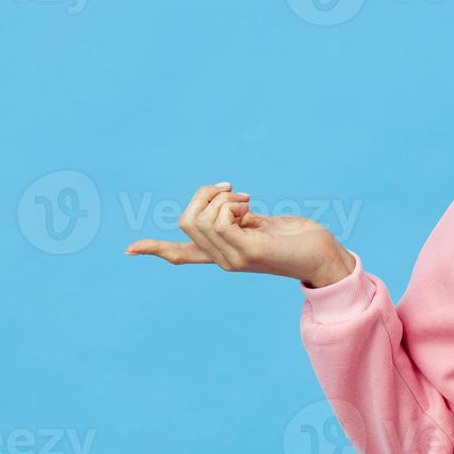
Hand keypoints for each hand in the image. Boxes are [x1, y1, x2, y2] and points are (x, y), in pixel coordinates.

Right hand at [125, 181, 354, 287]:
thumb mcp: (261, 222)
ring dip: (222, 197)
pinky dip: (229, 204)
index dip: (155, 249)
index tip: (128, 250)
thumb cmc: (298, 237)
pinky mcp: (247, 252)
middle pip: (186, 219)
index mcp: (223, 253)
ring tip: (248, 202)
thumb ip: (237, 216)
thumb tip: (221, 199)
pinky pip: (219, 220)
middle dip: (205, 194)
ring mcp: (232, 259)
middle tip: (237, 193)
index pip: (182, 254)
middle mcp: (223, 260)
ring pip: (199, 218)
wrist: (325, 256)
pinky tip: (250, 208)